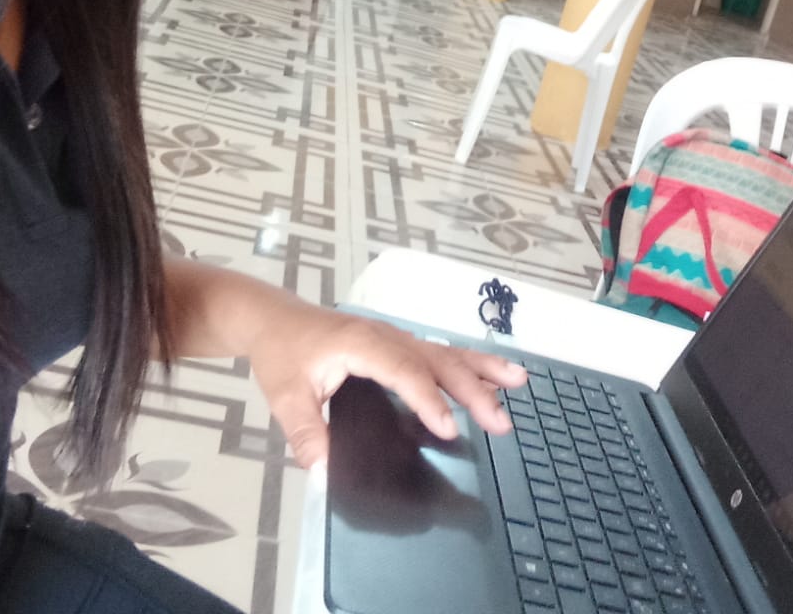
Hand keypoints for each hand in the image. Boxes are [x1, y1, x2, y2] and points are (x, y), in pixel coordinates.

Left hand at [245, 300, 526, 467]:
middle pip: (438, 361)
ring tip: (519, 382)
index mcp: (363, 344)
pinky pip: (440, 352)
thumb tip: (327, 474)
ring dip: (482, 369)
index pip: (404, 372)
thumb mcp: (286, 396)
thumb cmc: (282, 353)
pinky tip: (492, 375)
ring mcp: (396, 337)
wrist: (273, 317)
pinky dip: (469, 363)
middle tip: (501, 422)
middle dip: (472, 390)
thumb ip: (307, 434)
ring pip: (446, 352)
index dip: (429, 399)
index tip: (449, 429)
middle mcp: (388, 336)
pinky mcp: (399, 343)